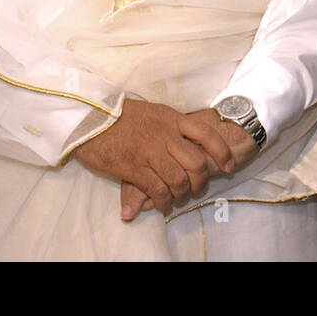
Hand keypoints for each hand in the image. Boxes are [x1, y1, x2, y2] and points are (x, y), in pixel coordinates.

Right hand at [74, 99, 233, 218]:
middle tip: (197, 188)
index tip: (228, 166)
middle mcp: (165, 135)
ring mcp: (149, 152)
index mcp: (171, 118)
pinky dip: (164, 201)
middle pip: (197, 162)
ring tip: (178, 198)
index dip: (222, 152)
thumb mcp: (151, 112)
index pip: (206, 134)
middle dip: (202, 181)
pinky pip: (158, 190)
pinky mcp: (133, 168)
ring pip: (179, 180)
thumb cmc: (118, 115)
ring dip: (182, 194)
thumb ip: (169, 125)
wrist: (88, 117)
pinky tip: (163, 203)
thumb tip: (186, 138)